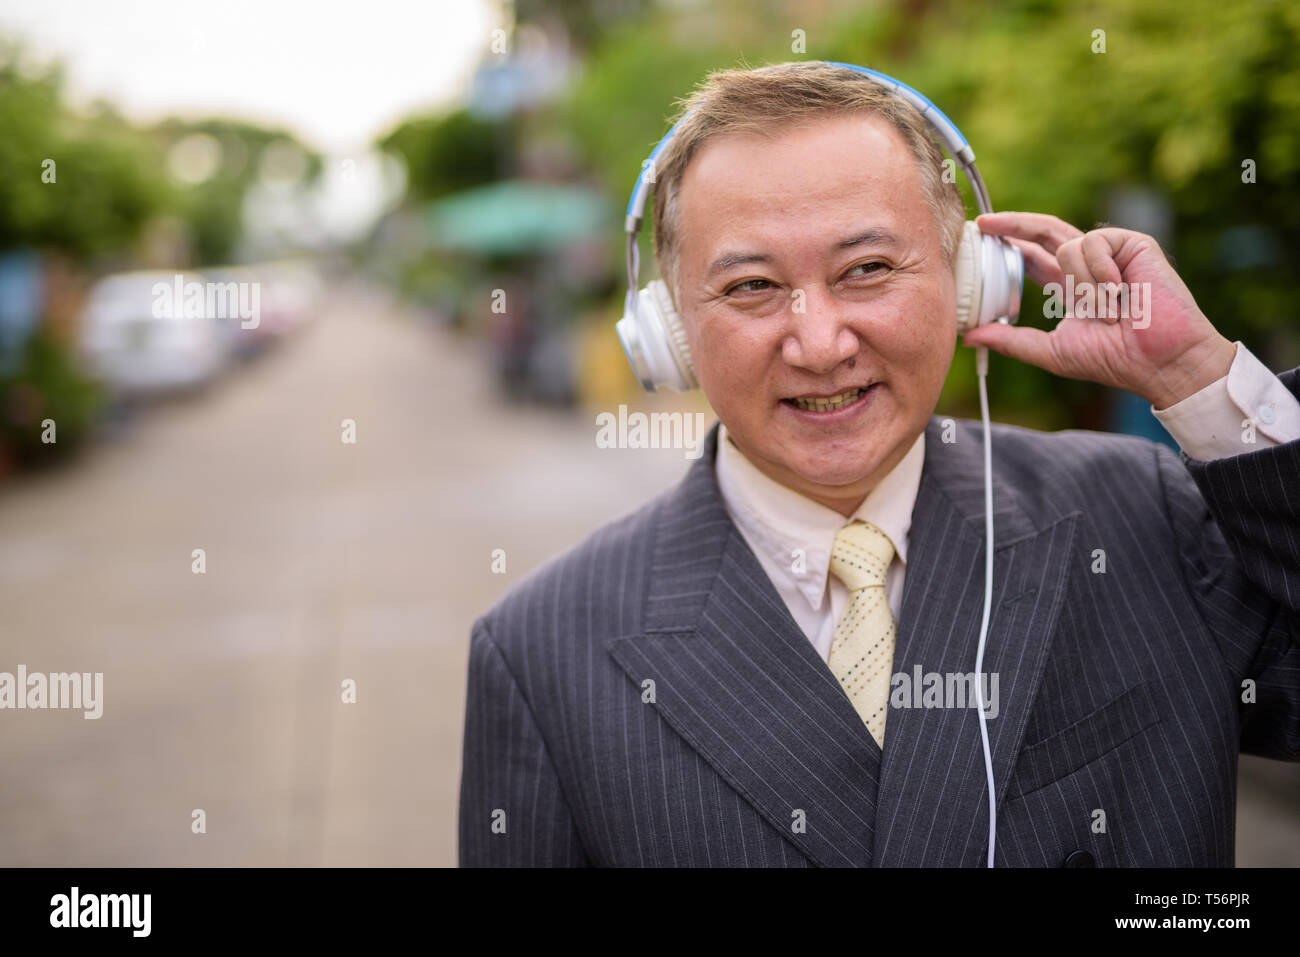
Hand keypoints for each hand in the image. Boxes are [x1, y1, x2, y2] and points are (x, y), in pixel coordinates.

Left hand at [960, 211, 1235, 409]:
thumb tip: (967, 336)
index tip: (980, 237)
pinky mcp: (1133, 244)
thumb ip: (1010, 340)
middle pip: (1044, 232)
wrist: (1158, 359)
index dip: (1008, 246)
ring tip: (1106, 310)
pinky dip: (1099, 269)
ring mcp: (1111, 254)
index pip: (1032, 258)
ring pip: (1067, 245)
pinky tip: (1119, 290)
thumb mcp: (1050, 351)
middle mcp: (1088, 267)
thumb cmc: (1113, 359)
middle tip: (983, 223)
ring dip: (1079, 282)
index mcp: (1069, 288)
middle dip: (1013, 224)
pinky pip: (1093, 242)